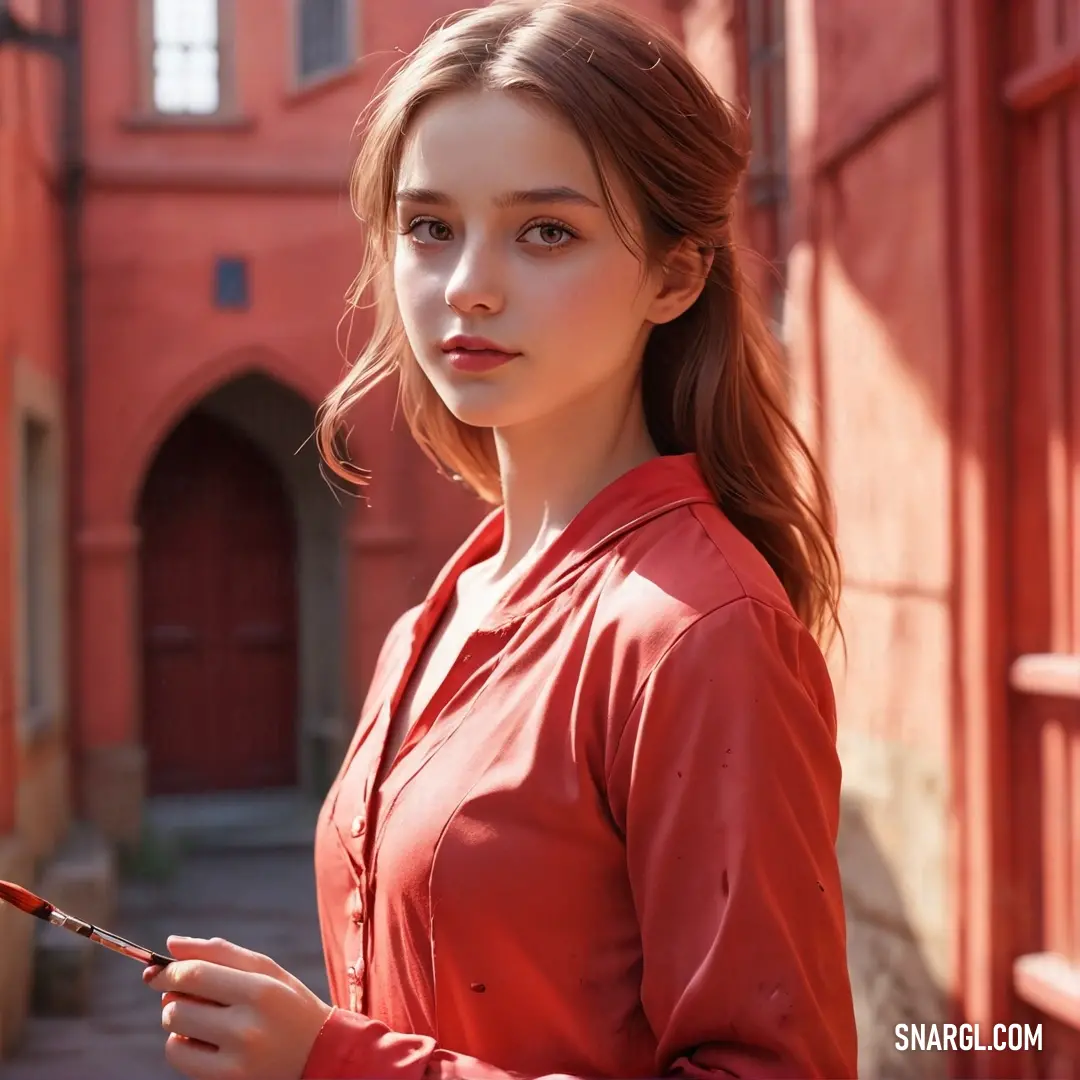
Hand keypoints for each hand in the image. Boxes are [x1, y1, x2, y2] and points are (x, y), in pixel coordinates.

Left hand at [144, 935, 332, 1079]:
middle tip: (188, 995)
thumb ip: (220, 952)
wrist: (319, 1054)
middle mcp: (247, 1026)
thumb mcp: (267, 970)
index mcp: (260, 990)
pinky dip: (181, 1045)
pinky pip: (180, 1058)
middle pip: (177, 1007)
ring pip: (174, 1033)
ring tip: (202, 1017)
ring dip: (177, 1021)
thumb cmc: (289, 1004)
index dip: (168, 971)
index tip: (157, 971)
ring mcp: (236, 1059)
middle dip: (172, 998)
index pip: (195, 975)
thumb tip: (171, 943)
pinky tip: (203, 1040)